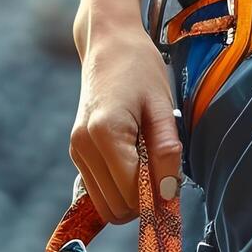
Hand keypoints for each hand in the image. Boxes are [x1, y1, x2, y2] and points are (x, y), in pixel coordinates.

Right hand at [68, 21, 182, 223]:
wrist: (108, 44)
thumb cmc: (139, 68)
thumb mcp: (162, 107)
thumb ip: (166, 152)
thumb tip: (168, 194)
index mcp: (106, 133)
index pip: (132, 193)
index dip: (157, 196)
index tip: (175, 182)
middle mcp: (83, 146)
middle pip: (117, 207)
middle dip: (144, 201)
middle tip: (164, 173)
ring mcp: (76, 150)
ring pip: (106, 205)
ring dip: (131, 197)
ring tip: (149, 164)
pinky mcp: (77, 151)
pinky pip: (99, 190)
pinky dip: (119, 188)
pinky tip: (134, 162)